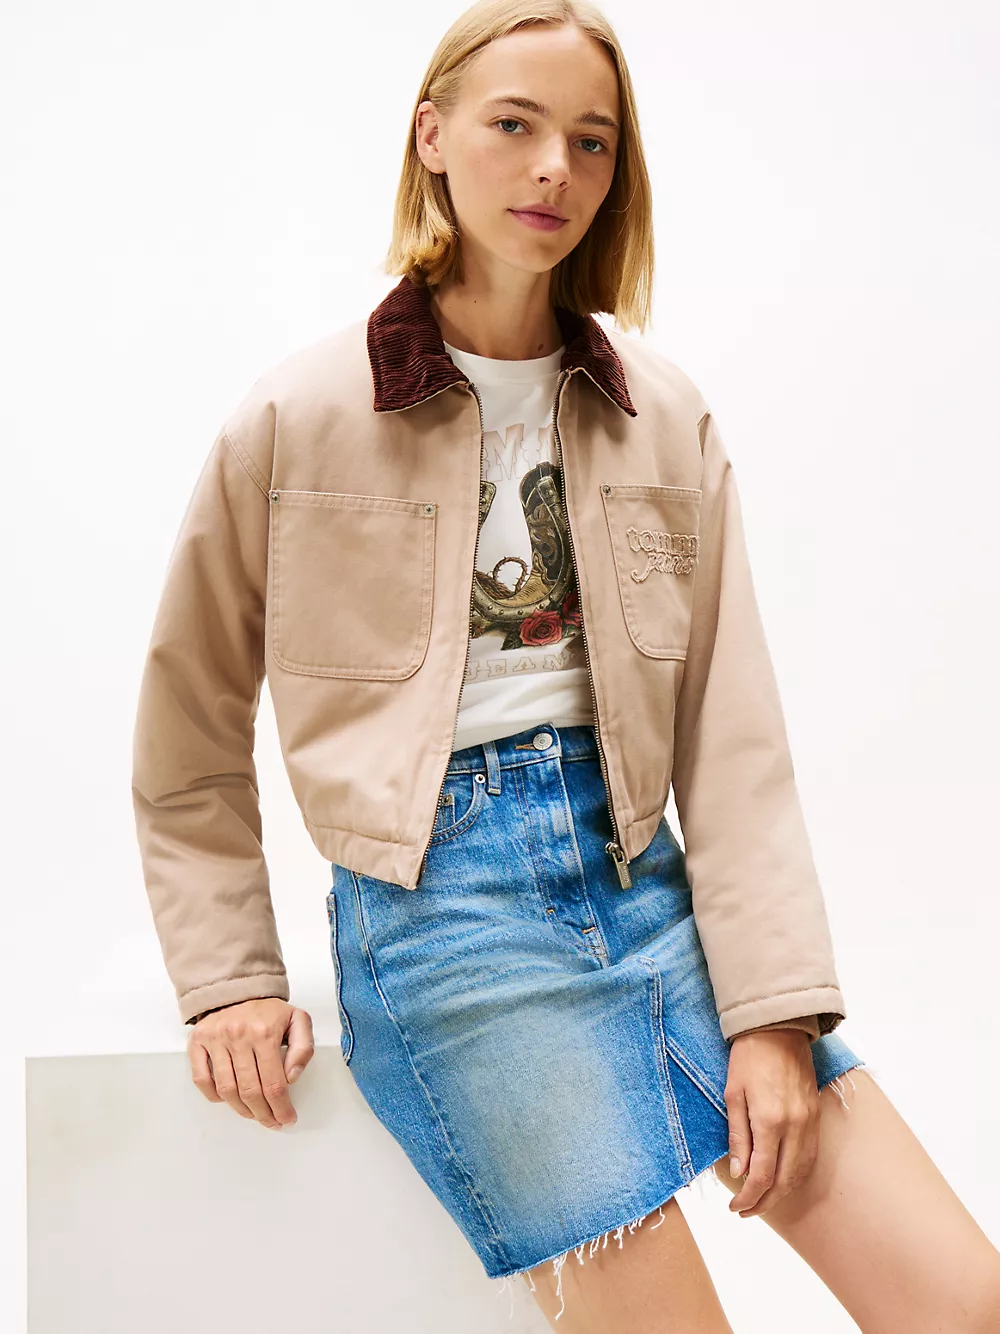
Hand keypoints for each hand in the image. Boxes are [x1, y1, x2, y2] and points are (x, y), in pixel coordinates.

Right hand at [187, 998, 314, 1129]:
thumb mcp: (298, 1020)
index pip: (274, 1083)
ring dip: (242, 1110)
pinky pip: (201, 1079)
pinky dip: (213, 1095)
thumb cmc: (269, 1010)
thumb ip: (304, 1048)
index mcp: (265, 1032)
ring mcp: (216, 1040)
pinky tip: (228, 1100)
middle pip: (251, 1091)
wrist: (239, 989)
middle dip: (264, 1114)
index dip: (282, 1108)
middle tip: (272, 1122)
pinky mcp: (198, 1042)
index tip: (287, 1118)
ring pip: (227, 1089)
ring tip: (254, 1115)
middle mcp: (239, 1036)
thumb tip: (292, 1076)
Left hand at [723, 1028, 819, 1217]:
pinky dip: (796, 1174)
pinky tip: (783, 1179)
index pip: (762, 1175)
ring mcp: (809, 1121)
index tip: (735, 1207)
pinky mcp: (816, 1115)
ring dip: (782, 1192)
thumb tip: (739, 1172)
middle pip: (785, 1181)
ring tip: (762, 1200)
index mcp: (770, 1121)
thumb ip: (738, 1136)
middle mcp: (795, 1126)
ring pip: (801, 1172)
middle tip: (745, 1210)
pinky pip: (810, 1156)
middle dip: (765, 1202)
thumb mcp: (732, 1094)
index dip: (748, 1197)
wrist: (778, 1028)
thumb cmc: (748, 1057)